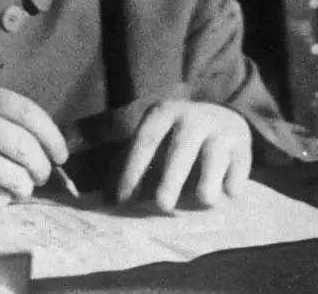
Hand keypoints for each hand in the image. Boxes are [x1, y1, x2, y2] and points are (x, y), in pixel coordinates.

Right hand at [0, 82, 68, 209]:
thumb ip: (14, 121)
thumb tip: (57, 154)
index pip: (28, 113)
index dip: (52, 137)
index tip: (61, 156)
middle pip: (23, 147)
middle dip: (41, 167)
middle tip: (41, 175)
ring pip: (13, 177)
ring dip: (24, 187)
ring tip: (21, 185)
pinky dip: (3, 199)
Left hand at [116, 100, 251, 211]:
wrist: (221, 115)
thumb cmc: (172, 131)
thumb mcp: (143, 124)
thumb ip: (106, 133)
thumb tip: (73, 144)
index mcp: (163, 113)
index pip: (145, 142)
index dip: (133, 170)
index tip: (122, 199)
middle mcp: (192, 118)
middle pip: (180, 150)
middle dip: (171, 178)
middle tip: (162, 205)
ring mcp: (220, 130)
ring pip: (214, 155)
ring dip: (208, 178)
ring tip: (203, 200)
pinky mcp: (243, 144)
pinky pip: (240, 164)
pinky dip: (235, 179)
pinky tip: (230, 192)